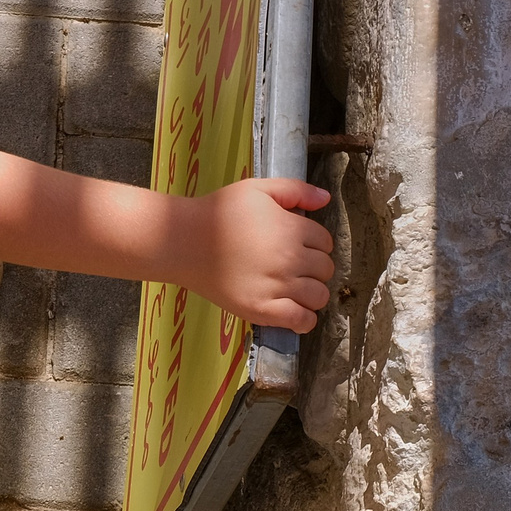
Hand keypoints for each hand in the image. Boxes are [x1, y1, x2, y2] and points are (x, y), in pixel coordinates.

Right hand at [175, 177, 336, 330]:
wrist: (183, 241)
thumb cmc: (219, 211)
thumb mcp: (256, 189)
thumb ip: (295, 190)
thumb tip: (326, 198)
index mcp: (292, 229)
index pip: (325, 242)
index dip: (314, 242)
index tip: (299, 244)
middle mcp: (290, 259)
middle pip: (325, 269)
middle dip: (315, 267)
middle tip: (294, 265)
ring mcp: (277, 287)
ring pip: (319, 296)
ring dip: (313, 292)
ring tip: (296, 288)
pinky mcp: (262, 309)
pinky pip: (301, 320)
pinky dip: (305, 318)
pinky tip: (296, 311)